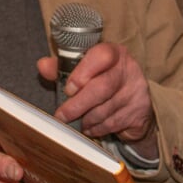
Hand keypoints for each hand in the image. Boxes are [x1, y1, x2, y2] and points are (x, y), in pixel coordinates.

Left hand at [37, 43, 156, 147]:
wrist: (134, 106)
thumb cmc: (102, 83)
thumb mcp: (84, 72)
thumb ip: (62, 69)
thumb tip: (42, 65)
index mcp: (114, 53)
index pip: (102, 55)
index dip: (83, 72)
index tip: (68, 88)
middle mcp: (129, 70)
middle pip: (102, 87)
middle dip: (78, 104)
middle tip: (62, 115)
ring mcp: (137, 92)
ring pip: (105, 110)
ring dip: (86, 119)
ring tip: (77, 121)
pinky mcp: (140, 113)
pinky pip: (112, 124)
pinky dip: (96, 128)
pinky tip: (91, 127)